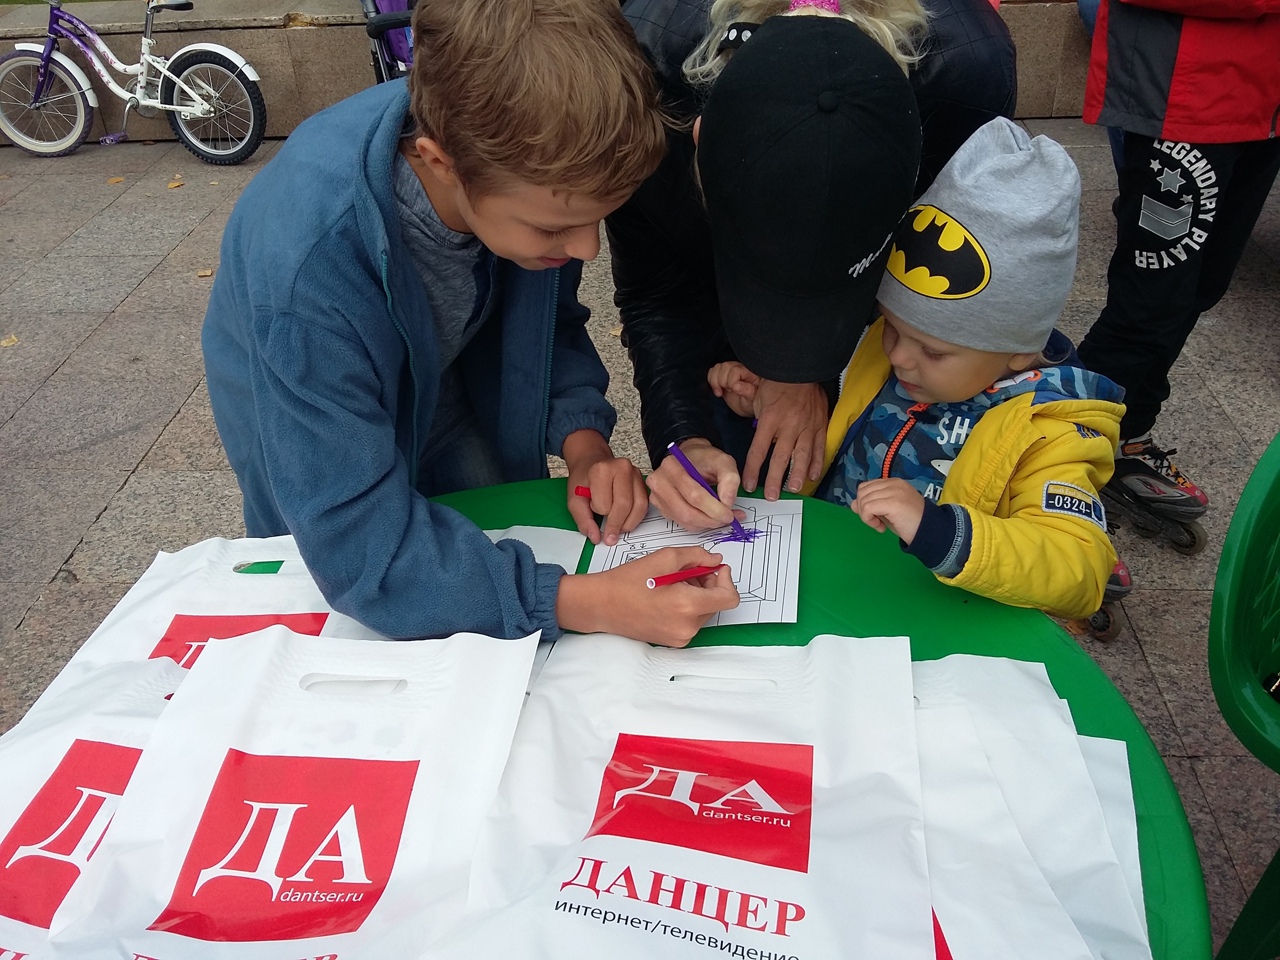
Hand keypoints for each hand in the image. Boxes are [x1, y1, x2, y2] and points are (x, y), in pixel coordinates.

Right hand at [556, 547, 739, 645]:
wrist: (601, 605)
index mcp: (688, 606)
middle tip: (687, 570)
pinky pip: (691, 621)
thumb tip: (715, 560)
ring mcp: (681, 637)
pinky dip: (687, 606)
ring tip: (673, 582)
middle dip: (708, 583)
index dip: (727, 580)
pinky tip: (668, 596)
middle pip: (716, 603)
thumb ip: (697, 556)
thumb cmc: (628, 581)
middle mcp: (687, 626)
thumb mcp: (665, 558)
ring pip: (704, 612)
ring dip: (697, 594)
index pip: (729, 598)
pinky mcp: (673, 642)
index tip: (717, 568)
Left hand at [563, 429, 647, 545]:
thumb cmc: (583, 480)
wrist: (592, 462)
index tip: (594, 508)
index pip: (605, 504)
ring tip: (618, 527)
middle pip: (625, 505)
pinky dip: (636, 516)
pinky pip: (645, 504)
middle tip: (610, 536)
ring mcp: (635, 472)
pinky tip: (626, 518)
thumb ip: (583, 520)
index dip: (599, 511)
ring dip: (629, 522)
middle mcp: (622, 468)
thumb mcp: (574, 499)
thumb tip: (595, 537)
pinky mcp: (642, 480)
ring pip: (639, 506)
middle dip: (617, 523)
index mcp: (602, 470)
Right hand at [646, 438, 746, 531]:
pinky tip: (710, 517)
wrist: (690, 458)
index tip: (729, 514)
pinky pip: (681, 523)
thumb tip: (727, 503)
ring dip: (706, 524)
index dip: (714, 509)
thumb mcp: (723, 461)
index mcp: (673, 467)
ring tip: (721, 518)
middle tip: (727, 519)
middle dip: (711, 520)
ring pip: (684, 521)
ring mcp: (658, 496)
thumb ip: (729, 479)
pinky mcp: (661, 507)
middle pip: (686, 512)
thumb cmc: (704, 459)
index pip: (694, 495)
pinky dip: (699, 524)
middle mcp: (660, 482)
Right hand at [708, 361, 759, 417]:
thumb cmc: (751, 403)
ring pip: (718, 367)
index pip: (735, 370)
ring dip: (716, 381)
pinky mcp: (722, 375)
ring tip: (721, 391)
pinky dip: (711, 380)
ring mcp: (730, 371)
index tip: (733, 390)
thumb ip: (747, 391)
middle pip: (725, 366)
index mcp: (749, 372)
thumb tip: (736, 385)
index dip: (731, 381)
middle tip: (729, 391)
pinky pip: (712, 371)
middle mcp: (740, 369)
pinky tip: (717, 389)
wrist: (746, 406)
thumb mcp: (751, 399)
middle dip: (723, 381)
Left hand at [743, 379, 827, 499]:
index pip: (758, 450)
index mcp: (769, 419)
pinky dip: (816, 463)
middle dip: (775, 479)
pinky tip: (813, 476)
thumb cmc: (775, 384)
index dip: (752, 469)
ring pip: (801, 455)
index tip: (748, 484)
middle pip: (780, 458)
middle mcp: (788, 425)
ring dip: (797, 475)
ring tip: (794, 489)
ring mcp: (806, 426)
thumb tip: (754, 446)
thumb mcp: (758, 400)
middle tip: (772, 496)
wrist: (798, 368)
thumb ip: (759, 424)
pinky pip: (819, 447)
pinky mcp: (819, 424)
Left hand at [850, 478, 925, 544]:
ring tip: (880, 525)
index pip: (866, 487)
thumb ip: (871, 505)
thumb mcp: (887, 511)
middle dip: (863, 509)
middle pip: (862, 492)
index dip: (865, 502)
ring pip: (863, 500)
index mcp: (893, 482)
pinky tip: (881, 528)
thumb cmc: (910, 523)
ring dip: (866, 517)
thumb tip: (852, 504)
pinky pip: (867, 508)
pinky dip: (868, 520)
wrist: (931, 532)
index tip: (876, 516)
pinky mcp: (893, 502)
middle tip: (876, 522)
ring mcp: (894, 491)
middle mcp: (893, 483)